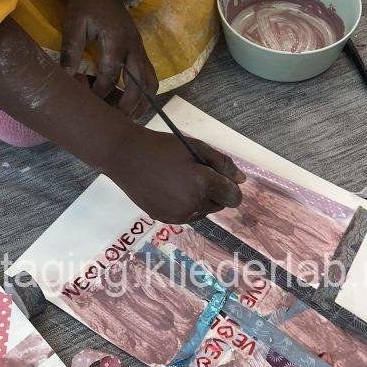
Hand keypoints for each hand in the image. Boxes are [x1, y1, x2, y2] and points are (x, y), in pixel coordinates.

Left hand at [61, 0, 157, 118]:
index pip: (110, 75)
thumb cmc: (86, 4)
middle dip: (127, 106)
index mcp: (116, 41)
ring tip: (128, 119)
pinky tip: (133, 104)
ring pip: (150, 83)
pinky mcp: (142, 52)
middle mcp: (134, 48)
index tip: (88, 102)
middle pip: (138, 85)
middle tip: (114, 122)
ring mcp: (141, 50)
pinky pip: (150, 77)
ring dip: (142, 103)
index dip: (99, 92)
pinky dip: (144, 94)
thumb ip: (71, 50)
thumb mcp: (74, 23)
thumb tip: (66, 78)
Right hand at [111, 128, 245, 223]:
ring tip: (180, 181)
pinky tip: (169, 189)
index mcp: (203, 185)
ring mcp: (177, 215)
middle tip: (194, 173)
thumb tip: (241, 181)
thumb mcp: (197, 147)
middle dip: (214, 192)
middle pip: (218, 205)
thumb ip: (222, 164)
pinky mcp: (164, 219)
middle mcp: (192, 205)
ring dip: (199, 200)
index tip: (218, 175)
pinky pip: (185, 216)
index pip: (233, 197)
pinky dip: (184, 205)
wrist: (125, 157)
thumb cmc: (162, 147)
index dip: (230, 185)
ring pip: (202, 212)